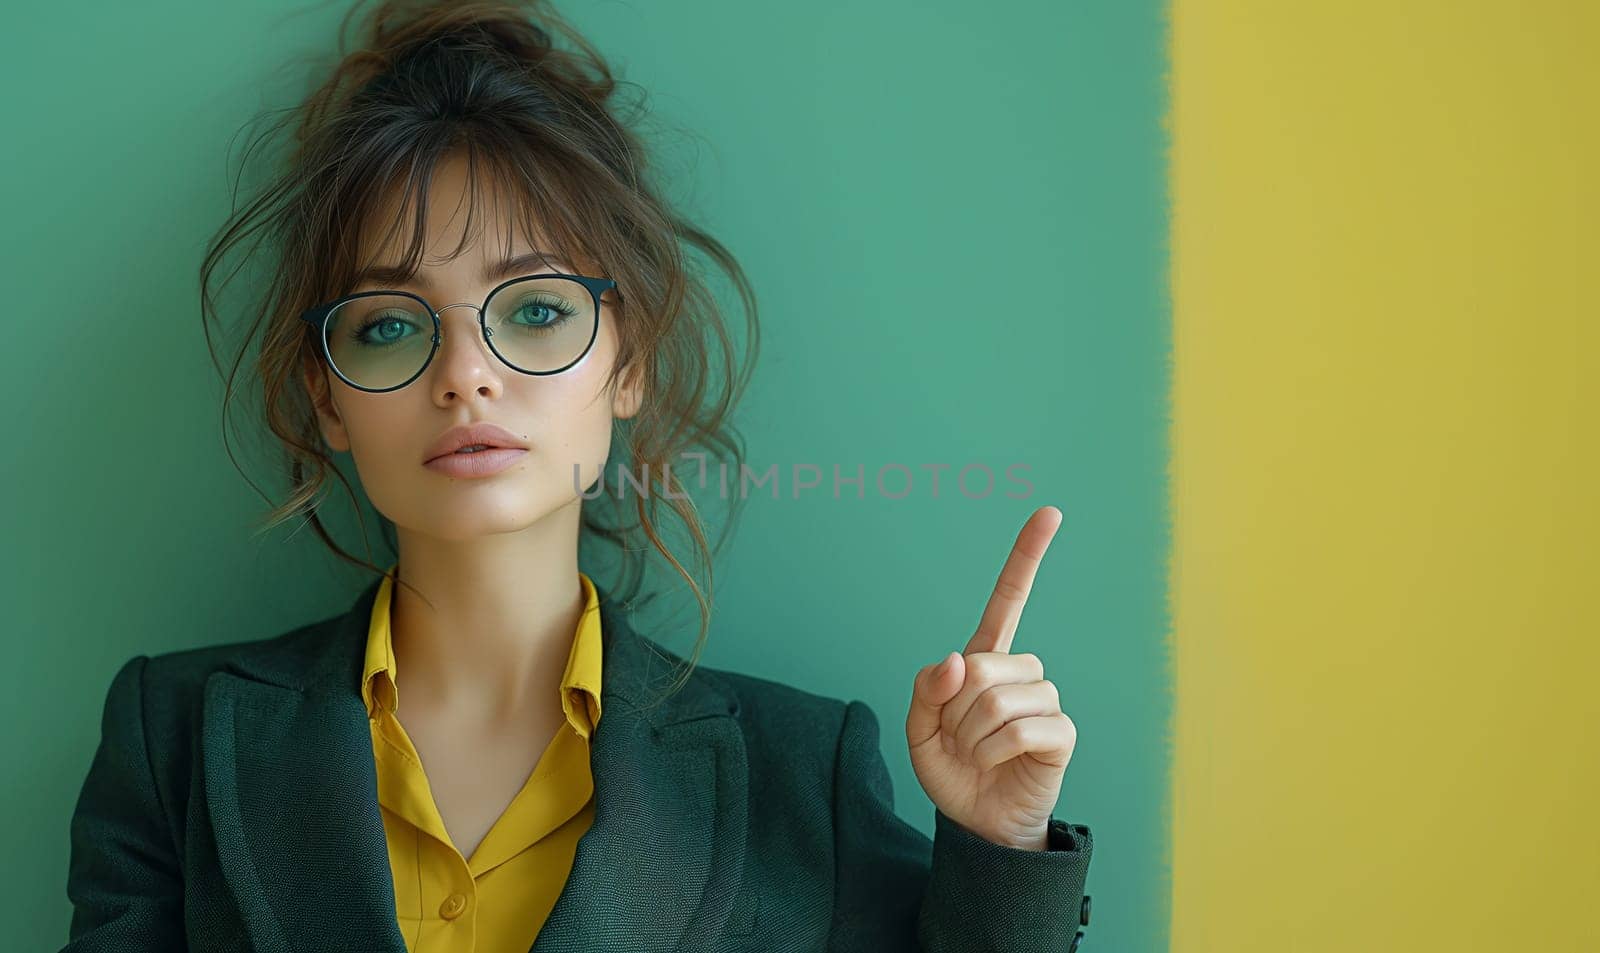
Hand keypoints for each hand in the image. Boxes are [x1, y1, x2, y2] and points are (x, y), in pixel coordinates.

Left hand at [905, 505, 1077, 850]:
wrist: (977, 824)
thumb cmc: (953, 772)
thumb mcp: (920, 731)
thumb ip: (927, 690)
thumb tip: (958, 660)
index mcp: (987, 661)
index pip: (1008, 600)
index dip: (1028, 556)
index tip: (1050, 512)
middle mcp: (1022, 673)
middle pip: (983, 665)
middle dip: (954, 710)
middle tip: (957, 740)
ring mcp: (1045, 701)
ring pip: (998, 698)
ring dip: (972, 735)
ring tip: (977, 755)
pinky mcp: (1061, 733)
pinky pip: (1021, 728)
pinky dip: (993, 750)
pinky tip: (996, 763)